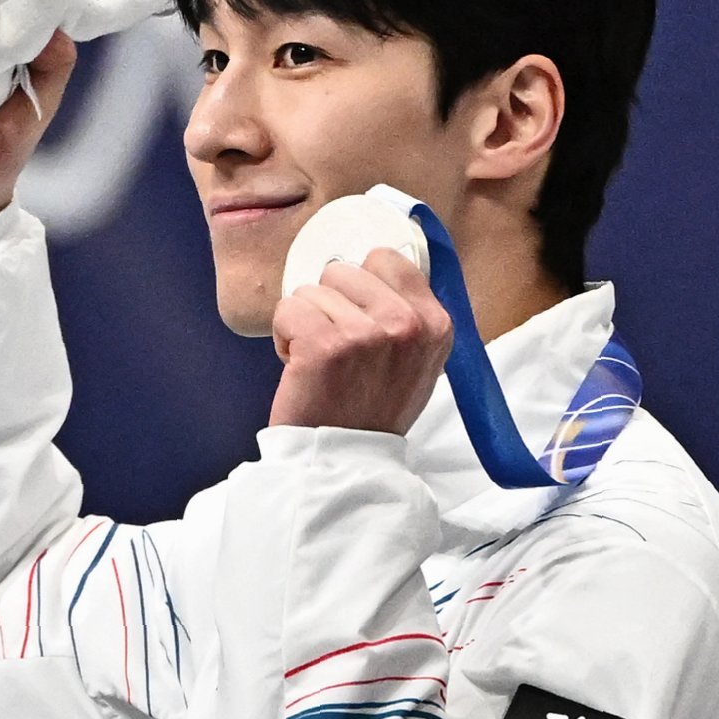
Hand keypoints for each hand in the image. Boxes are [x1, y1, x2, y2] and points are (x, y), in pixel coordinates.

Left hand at [269, 250, 452, 434]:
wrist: (344, 460)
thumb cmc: (373, 410)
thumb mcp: (416, 360)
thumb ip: (407, 312)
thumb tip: (374, 262)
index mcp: (435, 324)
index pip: (386, 258)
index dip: (360, 285)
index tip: (359, 318)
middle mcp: (406, 325)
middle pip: (343, 270)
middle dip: (331, 303)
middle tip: (337, 347)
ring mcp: (366, 334)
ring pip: (311, 290)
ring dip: (306, 322)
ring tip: (321, 361)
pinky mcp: (325, 344)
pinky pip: (288, 308)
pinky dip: (284, 336)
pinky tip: (299, 366)